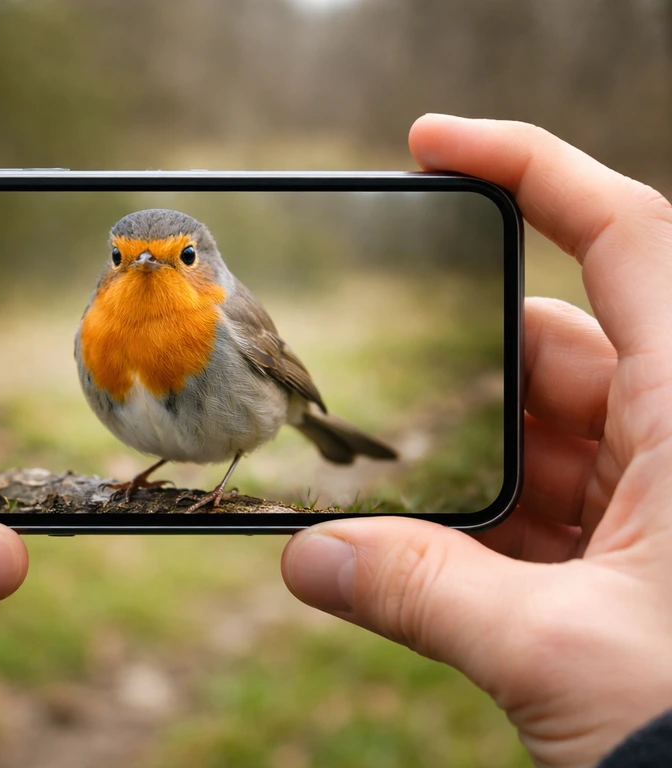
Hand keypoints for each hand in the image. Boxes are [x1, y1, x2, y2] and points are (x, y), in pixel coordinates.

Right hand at [282, 114, 671, 767]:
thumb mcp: (566, 656)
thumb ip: (426, 597)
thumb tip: (306, 559)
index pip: (626, 236)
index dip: (533, 168)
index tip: (432, 143)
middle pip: (550, 351)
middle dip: (455, 386)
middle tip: (365, 425)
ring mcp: (662, 487)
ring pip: (543, 435)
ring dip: (464, 474)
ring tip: (395, 519)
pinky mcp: (640, 544)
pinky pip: (551, 500)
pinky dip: (487, 525)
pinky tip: (436, 562)